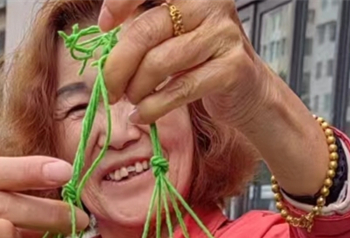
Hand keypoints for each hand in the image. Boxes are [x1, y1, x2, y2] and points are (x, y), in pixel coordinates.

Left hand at [101, 0, 272, 128]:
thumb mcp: (170, 34)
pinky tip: (142, 114)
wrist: (246, 89)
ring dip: (136, 89)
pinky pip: (179, 90)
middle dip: (118, 66)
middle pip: (145, 32)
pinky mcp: (231, 68)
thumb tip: (105, 35)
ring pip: (159, 63)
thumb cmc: (199, 61)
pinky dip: (152, 108)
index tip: (104, 25)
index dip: (120, 3)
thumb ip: (142, 28)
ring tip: (131, 99)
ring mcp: (223, 34)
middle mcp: (210, 3)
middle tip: (108, 87)